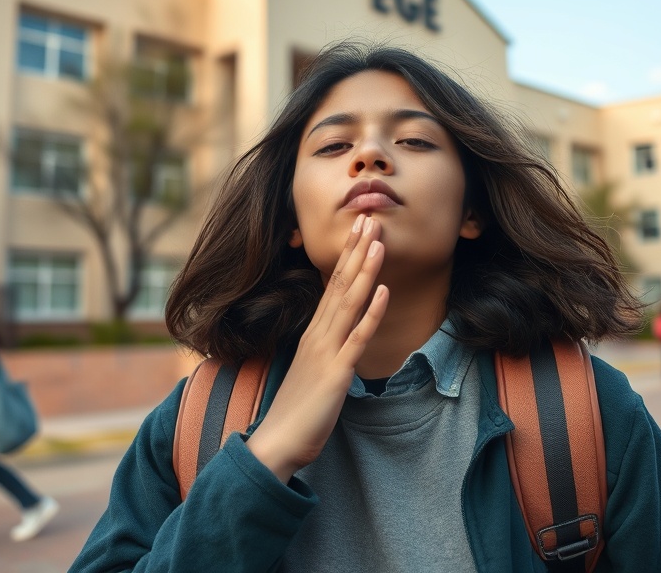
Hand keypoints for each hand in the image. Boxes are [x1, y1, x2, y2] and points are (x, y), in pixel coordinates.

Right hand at [247, 214, 387, 482]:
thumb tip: (340, 334)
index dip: (348, 255)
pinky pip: (357, 337)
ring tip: (377, 241)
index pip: (332, 285)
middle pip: (340, 283)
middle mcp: (319, 334)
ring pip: (349, 302)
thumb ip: (325, 349)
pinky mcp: (336, 372)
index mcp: (314, 333)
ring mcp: (327, 351)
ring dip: (365, 269)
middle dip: (356, 250)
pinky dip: (371, 312)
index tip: (360, 229)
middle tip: (369, 217)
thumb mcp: (313, 370)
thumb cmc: (297, 410)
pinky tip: (383, 290)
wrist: (277, 443)